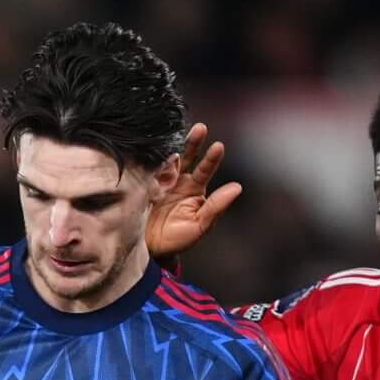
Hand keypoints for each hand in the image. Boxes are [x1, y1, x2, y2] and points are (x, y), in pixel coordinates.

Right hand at [147, 124, 243, 261]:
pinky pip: (147, 169)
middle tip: (201, 128)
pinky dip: (151, 159)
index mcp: (194, 189)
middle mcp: (178, 181)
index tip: (218, 146)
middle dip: (194, 142)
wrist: (148, 251)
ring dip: (171, 146)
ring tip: (173, 135)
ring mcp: (159, 181)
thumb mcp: (200, 226)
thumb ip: (216, 207)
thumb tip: (237, 187)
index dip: (212, 158)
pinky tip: (153, 150)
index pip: (205, 169)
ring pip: (167, 159)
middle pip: (188, 157)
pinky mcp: (142, 184)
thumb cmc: (177, 240)